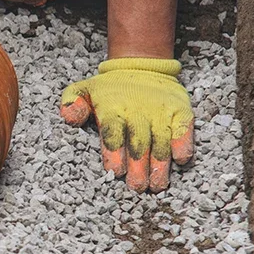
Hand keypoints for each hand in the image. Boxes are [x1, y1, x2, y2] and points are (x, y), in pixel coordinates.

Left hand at [61, 57, 193, 192]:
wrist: (140, 66)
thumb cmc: (109, 89)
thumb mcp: (84, 89)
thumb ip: (72, 103)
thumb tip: (70, 118)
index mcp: (112, 108)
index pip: (112, 131)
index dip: (114, 151)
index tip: (115, 171)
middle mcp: (137, 110)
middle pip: (138, 141)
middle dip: (138, 165)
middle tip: (138, 186)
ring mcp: (160, 110)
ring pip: (161, 139)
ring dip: (160, 163)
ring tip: (157, 185)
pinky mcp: (179, 110)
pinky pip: (183, 127)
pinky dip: (183, 142)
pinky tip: (181, 158)